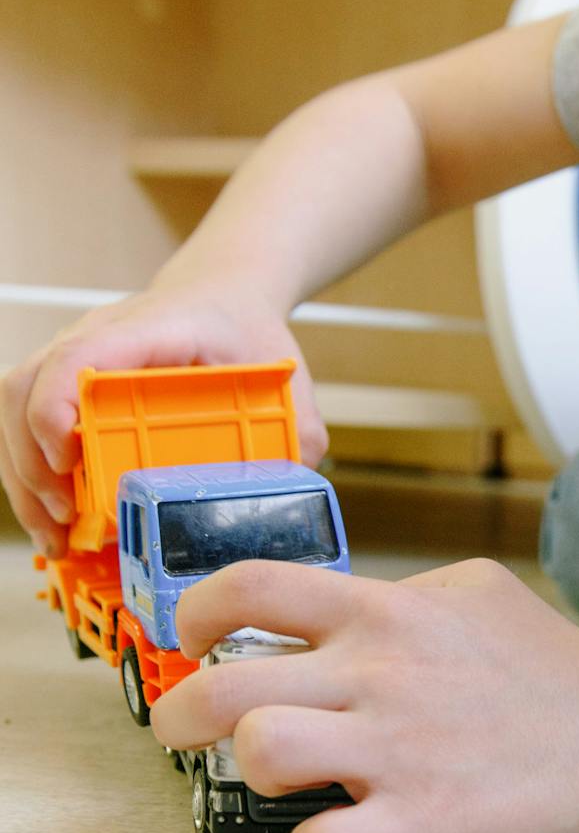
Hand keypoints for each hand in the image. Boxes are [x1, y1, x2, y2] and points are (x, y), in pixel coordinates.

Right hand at [0, 281, 324, 557]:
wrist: (222, 298)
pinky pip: (26, 422)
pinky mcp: (66, 382)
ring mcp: (72, 356)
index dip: (58, 405)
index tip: (67, 460)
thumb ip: (297, 429)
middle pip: (28, 387)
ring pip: (13, 407)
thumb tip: (292, 486)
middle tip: (64, 519)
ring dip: (25, 476)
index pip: (83, 353)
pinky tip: (56, 519)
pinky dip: (32, 473)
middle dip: (32, 460)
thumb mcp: (282, 373)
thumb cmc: (244, 332)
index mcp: (151, 327)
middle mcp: (97, 336)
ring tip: (55, 535)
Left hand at [151, 558, 578, 832]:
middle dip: (178, 716)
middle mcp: (381, 673)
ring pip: (261, 756)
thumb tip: (328, 609)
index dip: (195, 611)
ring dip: (248, 773)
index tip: (193, 638)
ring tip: (278, 778)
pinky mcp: (425, 820)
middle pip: (222, 686)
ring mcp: (400, 749)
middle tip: (186, 730)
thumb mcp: (474, 590)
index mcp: (386, 612)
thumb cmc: (545, 660)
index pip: (251, 586)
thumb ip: (396, 593)